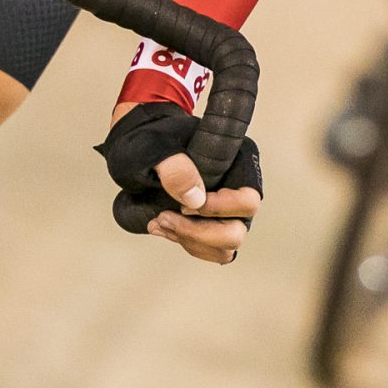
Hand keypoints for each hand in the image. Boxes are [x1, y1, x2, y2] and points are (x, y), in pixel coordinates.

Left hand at [96, 101, 263, 264]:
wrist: (140, 143)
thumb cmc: (151, 138)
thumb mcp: (154, 147)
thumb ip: (175, 167)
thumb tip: (196, 199)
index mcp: (238, 162)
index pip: (247, 201)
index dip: (218, 210)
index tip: (182, 206)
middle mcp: (239, 189)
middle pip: (236, 232)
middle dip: (197, 233)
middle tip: (164, 217)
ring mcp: (227, 210)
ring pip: (223, 248)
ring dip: (189, 241)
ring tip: (159, 222)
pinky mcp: (211, 223)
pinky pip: (209, 249)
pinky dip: (184, 242)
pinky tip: (161, 226)